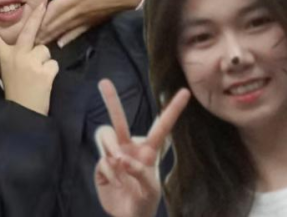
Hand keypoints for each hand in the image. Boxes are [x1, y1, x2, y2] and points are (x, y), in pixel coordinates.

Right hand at [0, 5, 57, 115]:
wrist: (23, 113)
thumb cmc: (17, 93)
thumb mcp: (9, 72)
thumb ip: (19, 58)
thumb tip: (34, 47)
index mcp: (5, 57)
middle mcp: (17, 55)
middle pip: (29, 32)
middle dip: (37, 16)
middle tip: (43, 5)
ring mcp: (30, 62)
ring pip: (45, 51)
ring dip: (45, 61)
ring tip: (38, 75)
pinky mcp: (44, 71)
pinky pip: (54, 64)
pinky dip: (52, 72)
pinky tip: (44, 82)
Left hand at [39, 0, 144, 46]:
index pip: (58, 6)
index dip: (45, 14)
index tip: (32, 22)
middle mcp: (82, 9)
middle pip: (59, 20)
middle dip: (44, 28)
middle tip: (30, 38)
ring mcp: (88, 18)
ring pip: (66, 27)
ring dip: (53, 34)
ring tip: (40, 42)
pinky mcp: (94, 22)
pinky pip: (79, 31)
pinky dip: (69, 37)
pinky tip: (61, 43)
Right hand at [93, 79, 189, 216]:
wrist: (127, 216)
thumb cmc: (145, 202)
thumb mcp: (151, 189)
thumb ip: (139, 171)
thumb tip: (120, 158)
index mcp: (148, 151)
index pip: (162, 127)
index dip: (173, 109)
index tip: (185, 92)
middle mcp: (129, 148)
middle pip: (120, 120)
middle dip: (111, 101)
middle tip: (103, 82)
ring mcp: (114, 155)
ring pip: (105, 135)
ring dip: (109, 146)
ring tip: (117, 163)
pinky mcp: (101, 164)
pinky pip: (102, 160)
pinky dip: (109, 173)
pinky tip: (116, 184)